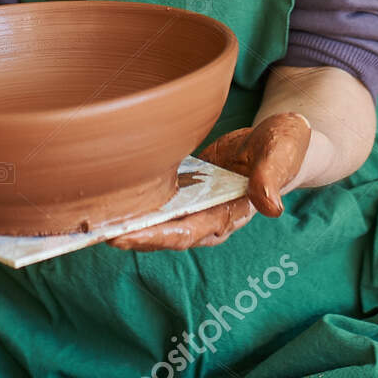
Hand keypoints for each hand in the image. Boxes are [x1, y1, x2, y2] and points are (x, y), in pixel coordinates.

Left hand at [108, 112, 311, 251]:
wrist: (285, 141)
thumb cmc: (289, 146)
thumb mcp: (284, 153)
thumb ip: (273, 177)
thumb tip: (271, 207)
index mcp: (230, 214)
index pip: (187, 233)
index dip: (154, 236)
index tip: (123, 237)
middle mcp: (209, 215)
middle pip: (162, 232)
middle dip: (128, 233)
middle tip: (89, 230)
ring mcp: (197, 203)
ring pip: (157, 218)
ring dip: (127, 219)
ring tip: (88, 216)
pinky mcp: (189, 186)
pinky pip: (160, 197)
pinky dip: (137, 198)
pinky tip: (109, 191)